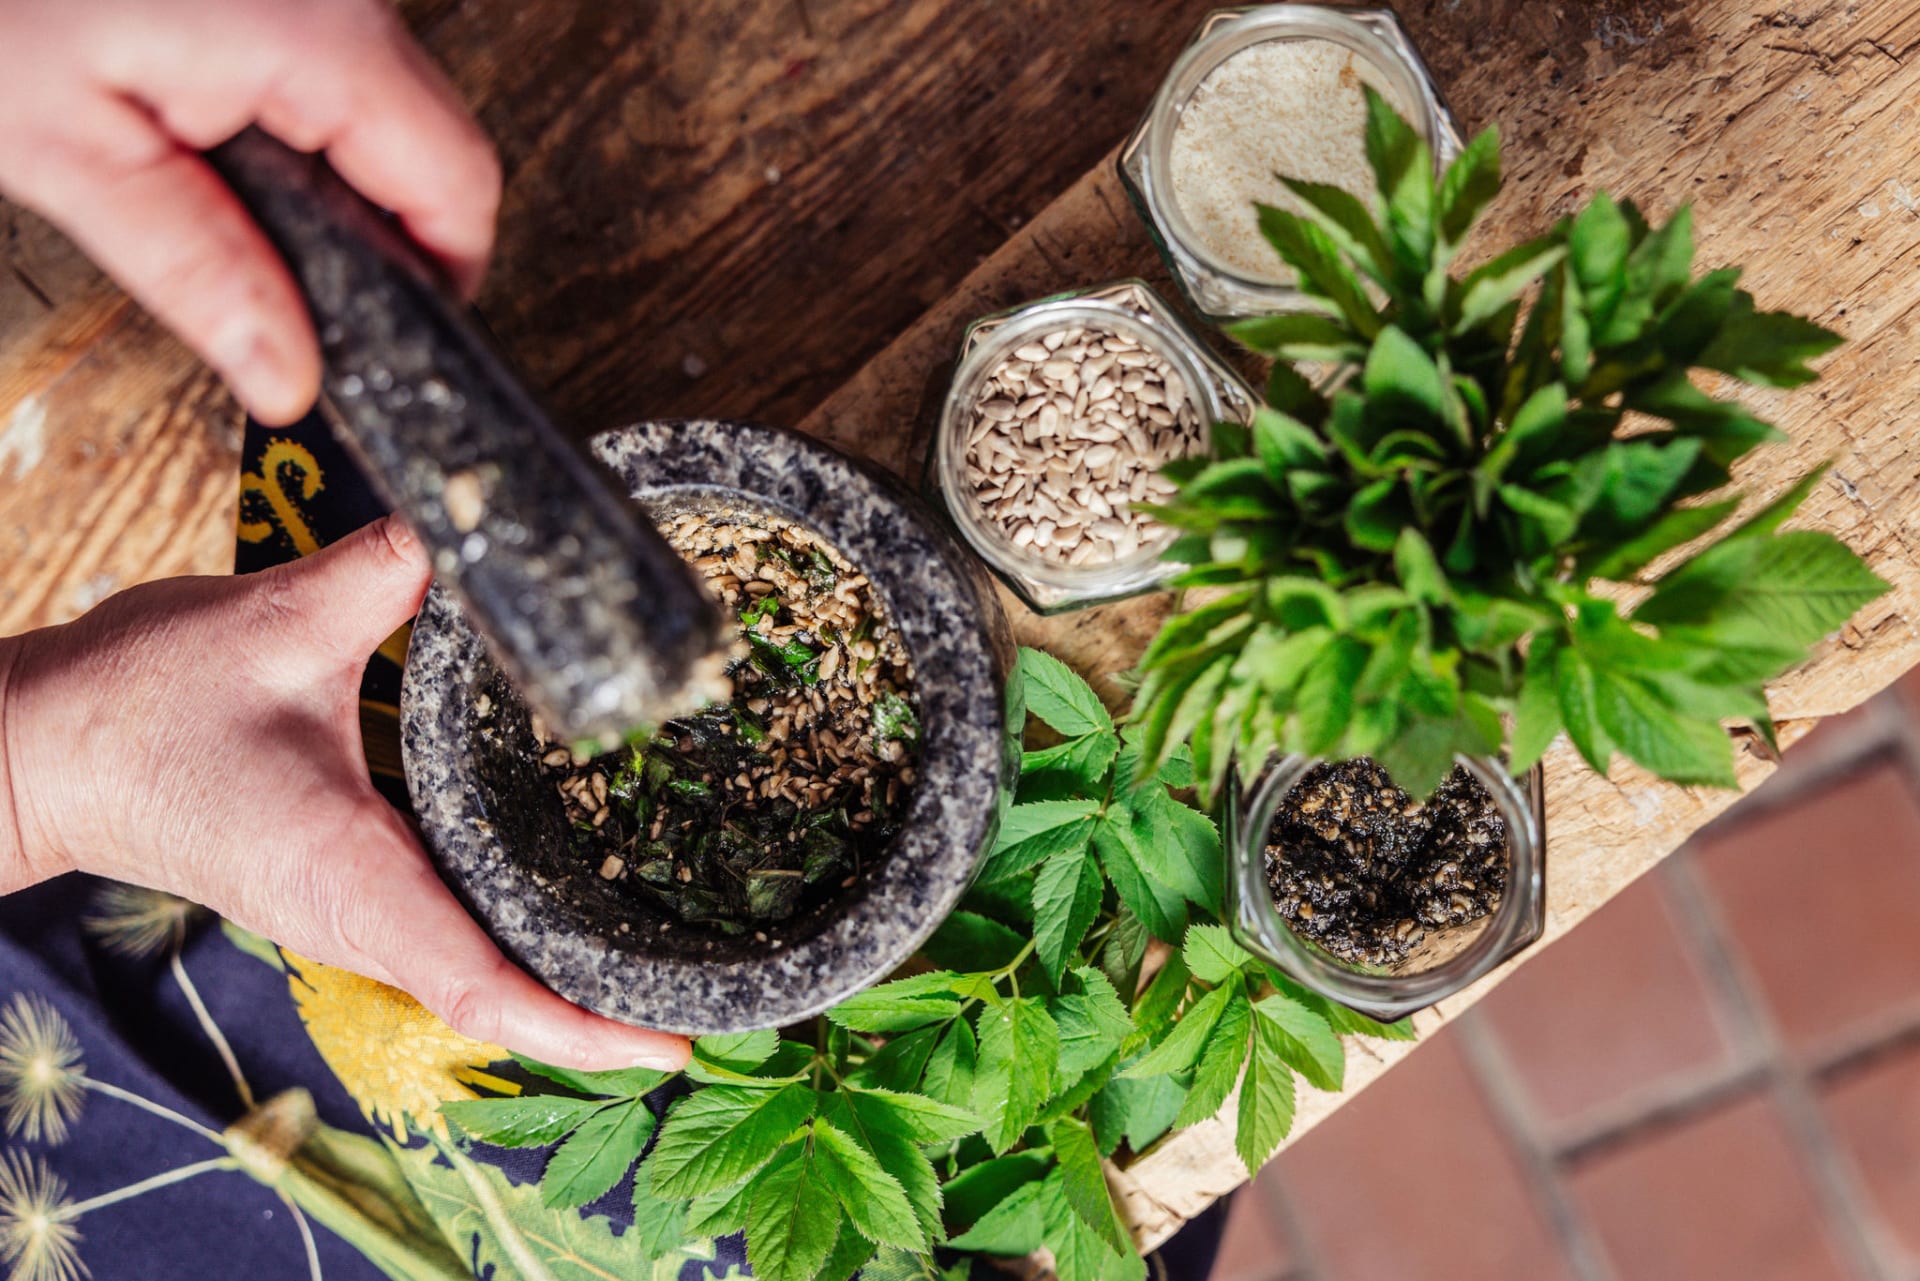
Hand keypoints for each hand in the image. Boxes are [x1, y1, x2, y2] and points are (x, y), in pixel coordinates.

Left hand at [0, 0, 499, 424]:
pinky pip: (338, 61)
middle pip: (438, 147)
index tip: (398, 338)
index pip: (458, 188)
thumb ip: (194, 270)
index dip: (440, 280)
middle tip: (299, 289)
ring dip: (340, 173)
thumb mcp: (65, 151)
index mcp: (312, 38)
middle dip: (385, 232)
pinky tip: (217, 133)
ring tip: (233, 199)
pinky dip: (301, 116)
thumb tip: (288, 374)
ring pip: (393, 105)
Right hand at [0, 518, 689, 1072]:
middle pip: (504, 997)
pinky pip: (453, 927)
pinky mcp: (346, 883)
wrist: (42, 747)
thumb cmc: (134, 707)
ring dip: (568, 978)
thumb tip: (472, 534)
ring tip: (676, 962)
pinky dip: (520, 931)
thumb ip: (386, 575)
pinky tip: (579, 897)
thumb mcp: (271, 623)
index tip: (671, 1047)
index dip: (585, 1029)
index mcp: (352, 880)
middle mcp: (360, 916)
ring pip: (480, 970)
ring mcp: (352, 909)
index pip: (486, 988)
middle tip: (715, 998)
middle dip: (606, 1016)